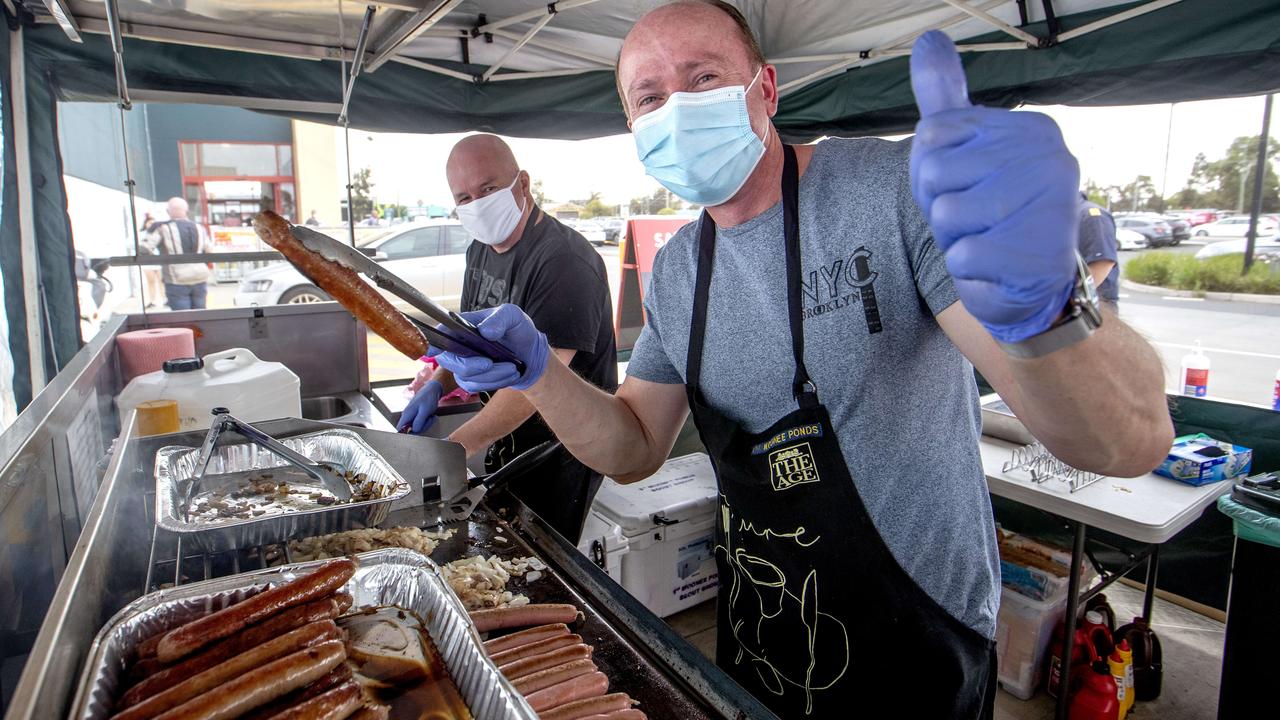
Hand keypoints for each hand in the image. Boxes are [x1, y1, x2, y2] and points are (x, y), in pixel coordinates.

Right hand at [398, 380, 442, 433]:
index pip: (400, 429)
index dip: (406, 434)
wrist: (432, 389)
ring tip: (430, 416)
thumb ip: (419, 421)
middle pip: (410, 430)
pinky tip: (430, 416)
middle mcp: (407, 416)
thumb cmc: (428, 398)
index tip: (417, 432)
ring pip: (416, 427)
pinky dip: (426, 422)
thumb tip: (414, 431)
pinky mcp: (416, 416)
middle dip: (422, 427)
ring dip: (425, 424)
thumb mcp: (425, 411)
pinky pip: (420, 423)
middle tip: (429, 419)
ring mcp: (411, 416)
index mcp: (406, 414)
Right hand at [428, 305, 548, 392]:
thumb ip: (500, 319)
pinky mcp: (471, 379)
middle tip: (491, 362)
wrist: (531, 354)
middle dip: (470, 365)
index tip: (432, 350)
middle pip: (448, 360)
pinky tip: (509, 374)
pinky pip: (475, 387)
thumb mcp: (513, 316)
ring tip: (512, 367)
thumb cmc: (517, 331)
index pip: (442, 332)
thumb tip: (485, 331)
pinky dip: (495, 382)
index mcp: (463, 326)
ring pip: (464, 377)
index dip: (433, 341)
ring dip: (491, 375)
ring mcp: (463, 364)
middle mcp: (459, 345)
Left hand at [909, 30, 1078, 343]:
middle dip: (941, 208)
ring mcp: (1051, 207)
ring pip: (947, 215)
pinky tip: (997, 268)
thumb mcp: (963, 148)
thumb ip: (945, 97)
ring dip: (954, 239)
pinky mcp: (1039, 256)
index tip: (965, 185)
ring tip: (988, 241)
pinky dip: (969, 271)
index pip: (932, 135)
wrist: (1030, 286)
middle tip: (977, 221)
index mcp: (1030, 129)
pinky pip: (962, 257)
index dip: (932, 171)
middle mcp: (1051, 159)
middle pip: (934, 174)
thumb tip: (929, 39)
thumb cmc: (989, 213)